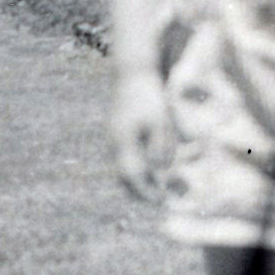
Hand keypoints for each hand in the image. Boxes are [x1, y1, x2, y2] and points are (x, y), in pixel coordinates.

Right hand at [112, 69, 172, 202]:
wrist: (133, 72)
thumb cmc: (149, 95)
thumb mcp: (159, 120)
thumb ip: (159, 146)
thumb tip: (159, 169)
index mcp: (124, 141)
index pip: (132, 176)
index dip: (146, 192)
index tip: (160, 201)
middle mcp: (115, 142)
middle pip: (122, 176)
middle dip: (138, 191)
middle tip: (155, 201)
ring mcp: (113, 136)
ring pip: (122, 166)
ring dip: (136, 180)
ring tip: (153, 189)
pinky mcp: (117, 130)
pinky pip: (124, 156)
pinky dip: (134, 167)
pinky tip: (147, 168)